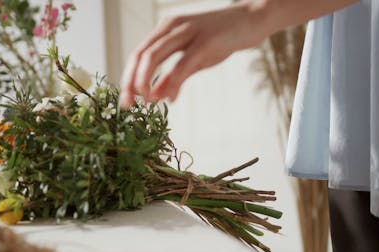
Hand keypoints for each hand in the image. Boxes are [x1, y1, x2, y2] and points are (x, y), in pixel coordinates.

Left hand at [119, 2, 269, 107]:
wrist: (253, 20)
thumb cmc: (221, 39)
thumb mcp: (193, 59)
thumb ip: (174, 76)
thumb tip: (156, 97)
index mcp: (166, 29)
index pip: (138, 54)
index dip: (128, 78)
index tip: (125, 100)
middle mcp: (172, 26)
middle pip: (141, 55)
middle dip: (130, 82)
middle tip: (127, 105)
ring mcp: (188, 31)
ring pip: (154, 55)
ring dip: (145, 80)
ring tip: (146, 101)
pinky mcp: (206, 41)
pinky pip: (183, 63)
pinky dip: (173, 82)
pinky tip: (171, 98)